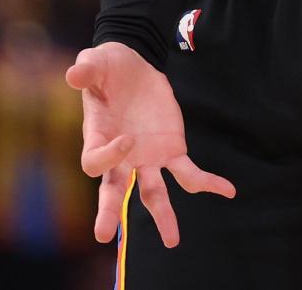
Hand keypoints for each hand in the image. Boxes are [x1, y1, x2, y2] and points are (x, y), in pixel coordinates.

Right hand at [65, 42, 234, 246]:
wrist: (132, 65)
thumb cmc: (108, 66)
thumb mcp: (96, 62)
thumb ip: (86, 70)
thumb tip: (73, 75)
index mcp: (97, 137)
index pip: (95, 162)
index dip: (109, 157)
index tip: (126, 138)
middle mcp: (121, 155)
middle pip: (113, 189)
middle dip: (109, 211)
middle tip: (103, 235)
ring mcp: (146, 156)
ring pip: (153, 192)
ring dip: (162, 215)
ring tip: (172, 240)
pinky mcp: (171, 148)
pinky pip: (189, 172)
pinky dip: (207, 182)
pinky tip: (228, 191)